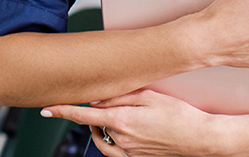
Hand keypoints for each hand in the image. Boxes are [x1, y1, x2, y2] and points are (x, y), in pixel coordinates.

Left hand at [42, 89, 220, 156]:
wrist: (201, 140)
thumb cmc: (180, 115)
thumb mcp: (150, 96)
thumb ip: (120, 96)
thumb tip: (96, 99)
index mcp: (122, 122)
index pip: (83, 116)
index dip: (62, 112)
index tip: (47, 109)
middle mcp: (122, 140)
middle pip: (93, 127)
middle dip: (90, 117)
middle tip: (98, 104)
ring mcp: (129, 153)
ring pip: (102, 141)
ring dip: (98, 130)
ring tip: (107, 118)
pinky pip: (114, 152)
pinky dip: (110, 141)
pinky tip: (120, 132)